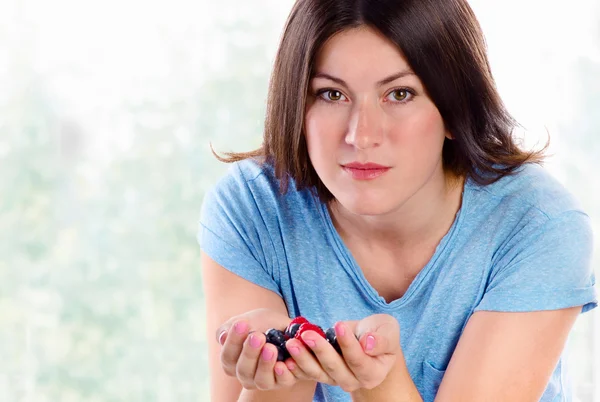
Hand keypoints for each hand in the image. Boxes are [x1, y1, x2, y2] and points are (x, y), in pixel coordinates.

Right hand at [215, 308, 303, 389]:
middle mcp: (246, 375)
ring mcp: (264, 381)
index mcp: (232, 362)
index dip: (233, 341)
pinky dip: (284, 372)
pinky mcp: (283, 381)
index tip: (241, 324)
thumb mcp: (247, 320)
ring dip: (266, 364)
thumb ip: (231, 328)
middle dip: (250, 353)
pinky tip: (286, 361)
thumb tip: (223, 336)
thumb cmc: (261, 324)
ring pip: (262, 380)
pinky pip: (283, 381)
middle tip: (257, 336)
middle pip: (243, 370)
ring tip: (271, 348)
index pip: (228, 357)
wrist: (285, 327)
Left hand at [284, 314, 400, 391]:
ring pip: (318, 373)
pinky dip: (296, 366)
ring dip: (303, 358)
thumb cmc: (380, 332)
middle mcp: (354, 381)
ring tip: (292, 343)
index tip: (338, 325)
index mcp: (373, 373)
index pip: (359, 360)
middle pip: (335, 368)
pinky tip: (285, 357)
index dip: (348, 344)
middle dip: (320, 350)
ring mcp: (336, 379)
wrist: (369, 338)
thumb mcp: (388, 330)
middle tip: (306, 334)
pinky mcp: (322, 374)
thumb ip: (382, 339)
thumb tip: (368, 345)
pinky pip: (307, 373)